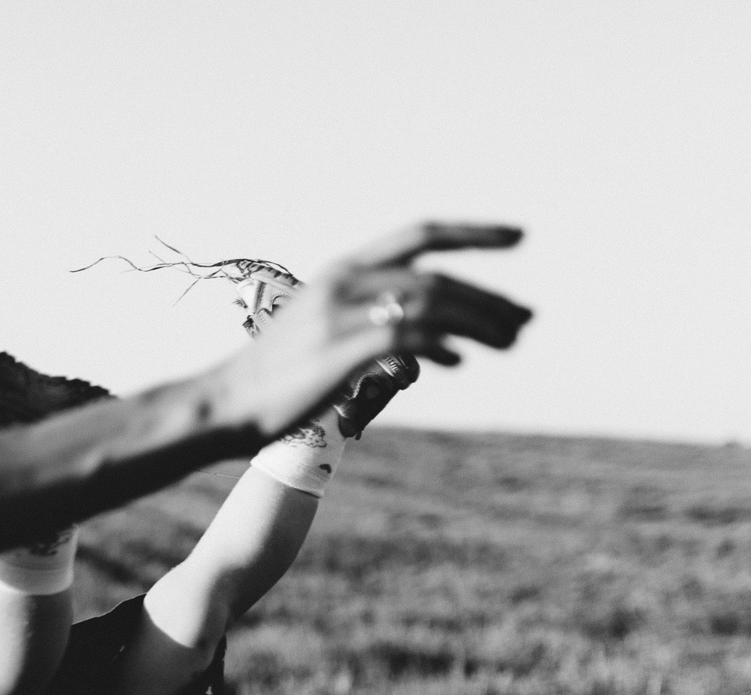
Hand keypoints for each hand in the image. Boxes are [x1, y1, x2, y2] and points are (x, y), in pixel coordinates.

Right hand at [223, 223, 530, 438]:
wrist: (224, 405)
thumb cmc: (274, 381)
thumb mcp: (325, 337)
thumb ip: (373, 326)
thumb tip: (433, 342)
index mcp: (341, 270)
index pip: (420, 235)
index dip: (473, 232)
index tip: (520, 237)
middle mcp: (344, 282)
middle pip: (436, 277)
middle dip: (489, 296)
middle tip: (526, 319)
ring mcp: (341, 314)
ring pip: (432, 303)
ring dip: (479, 321)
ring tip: (511, 341)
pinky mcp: (341, 348)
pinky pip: (411, 335)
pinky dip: (444, 344)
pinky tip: (462, 359)